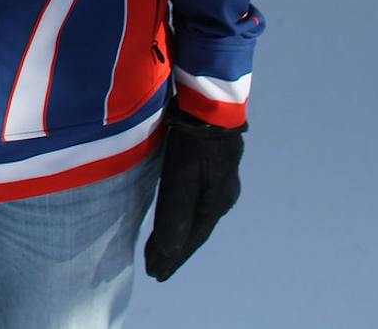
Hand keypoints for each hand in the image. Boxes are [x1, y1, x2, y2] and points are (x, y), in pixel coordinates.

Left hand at [142, 114, 243, 281]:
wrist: (210, 102)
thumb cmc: (194, 142)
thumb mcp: (181, 179)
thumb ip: (174, 216)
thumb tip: (168, 254)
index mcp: (216, 203)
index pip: (190, 240)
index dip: (172, 258)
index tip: (155, 275)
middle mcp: (222, 195)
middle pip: (194, 230)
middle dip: (175, 250)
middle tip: (156, 269)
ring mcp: (219, 179)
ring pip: (195, 215)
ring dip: (179, 233)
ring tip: (163, 248)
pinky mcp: (211, 164)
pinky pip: (195, 199)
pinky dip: (182, 213)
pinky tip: (176, 212)